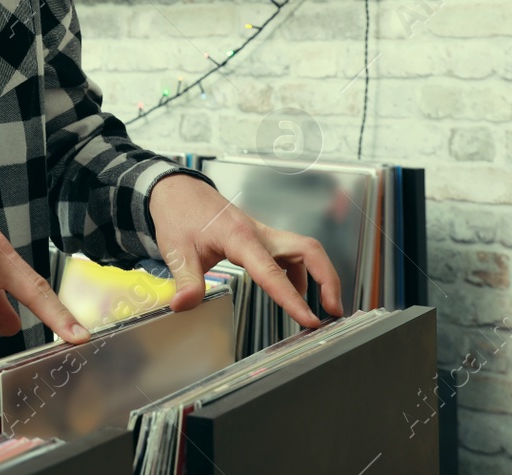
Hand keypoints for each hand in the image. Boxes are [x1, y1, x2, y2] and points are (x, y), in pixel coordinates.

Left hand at [147, 174, 343, 327]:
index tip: (309, 321)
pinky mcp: (261, 238)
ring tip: (323, 308)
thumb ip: (186, 281)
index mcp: (240, 237)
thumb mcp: (176, 251)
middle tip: (335, 311)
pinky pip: (291, 254)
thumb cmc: (179, 215)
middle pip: (308, 250)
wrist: (178, 191)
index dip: (293, 299)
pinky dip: (300, 274)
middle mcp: (259, 233)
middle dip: (328, 279)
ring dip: (320, 276)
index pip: (273, 272)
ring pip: (304, 250)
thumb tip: (183, 305)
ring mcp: (263, 234)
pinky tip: (295, 290)